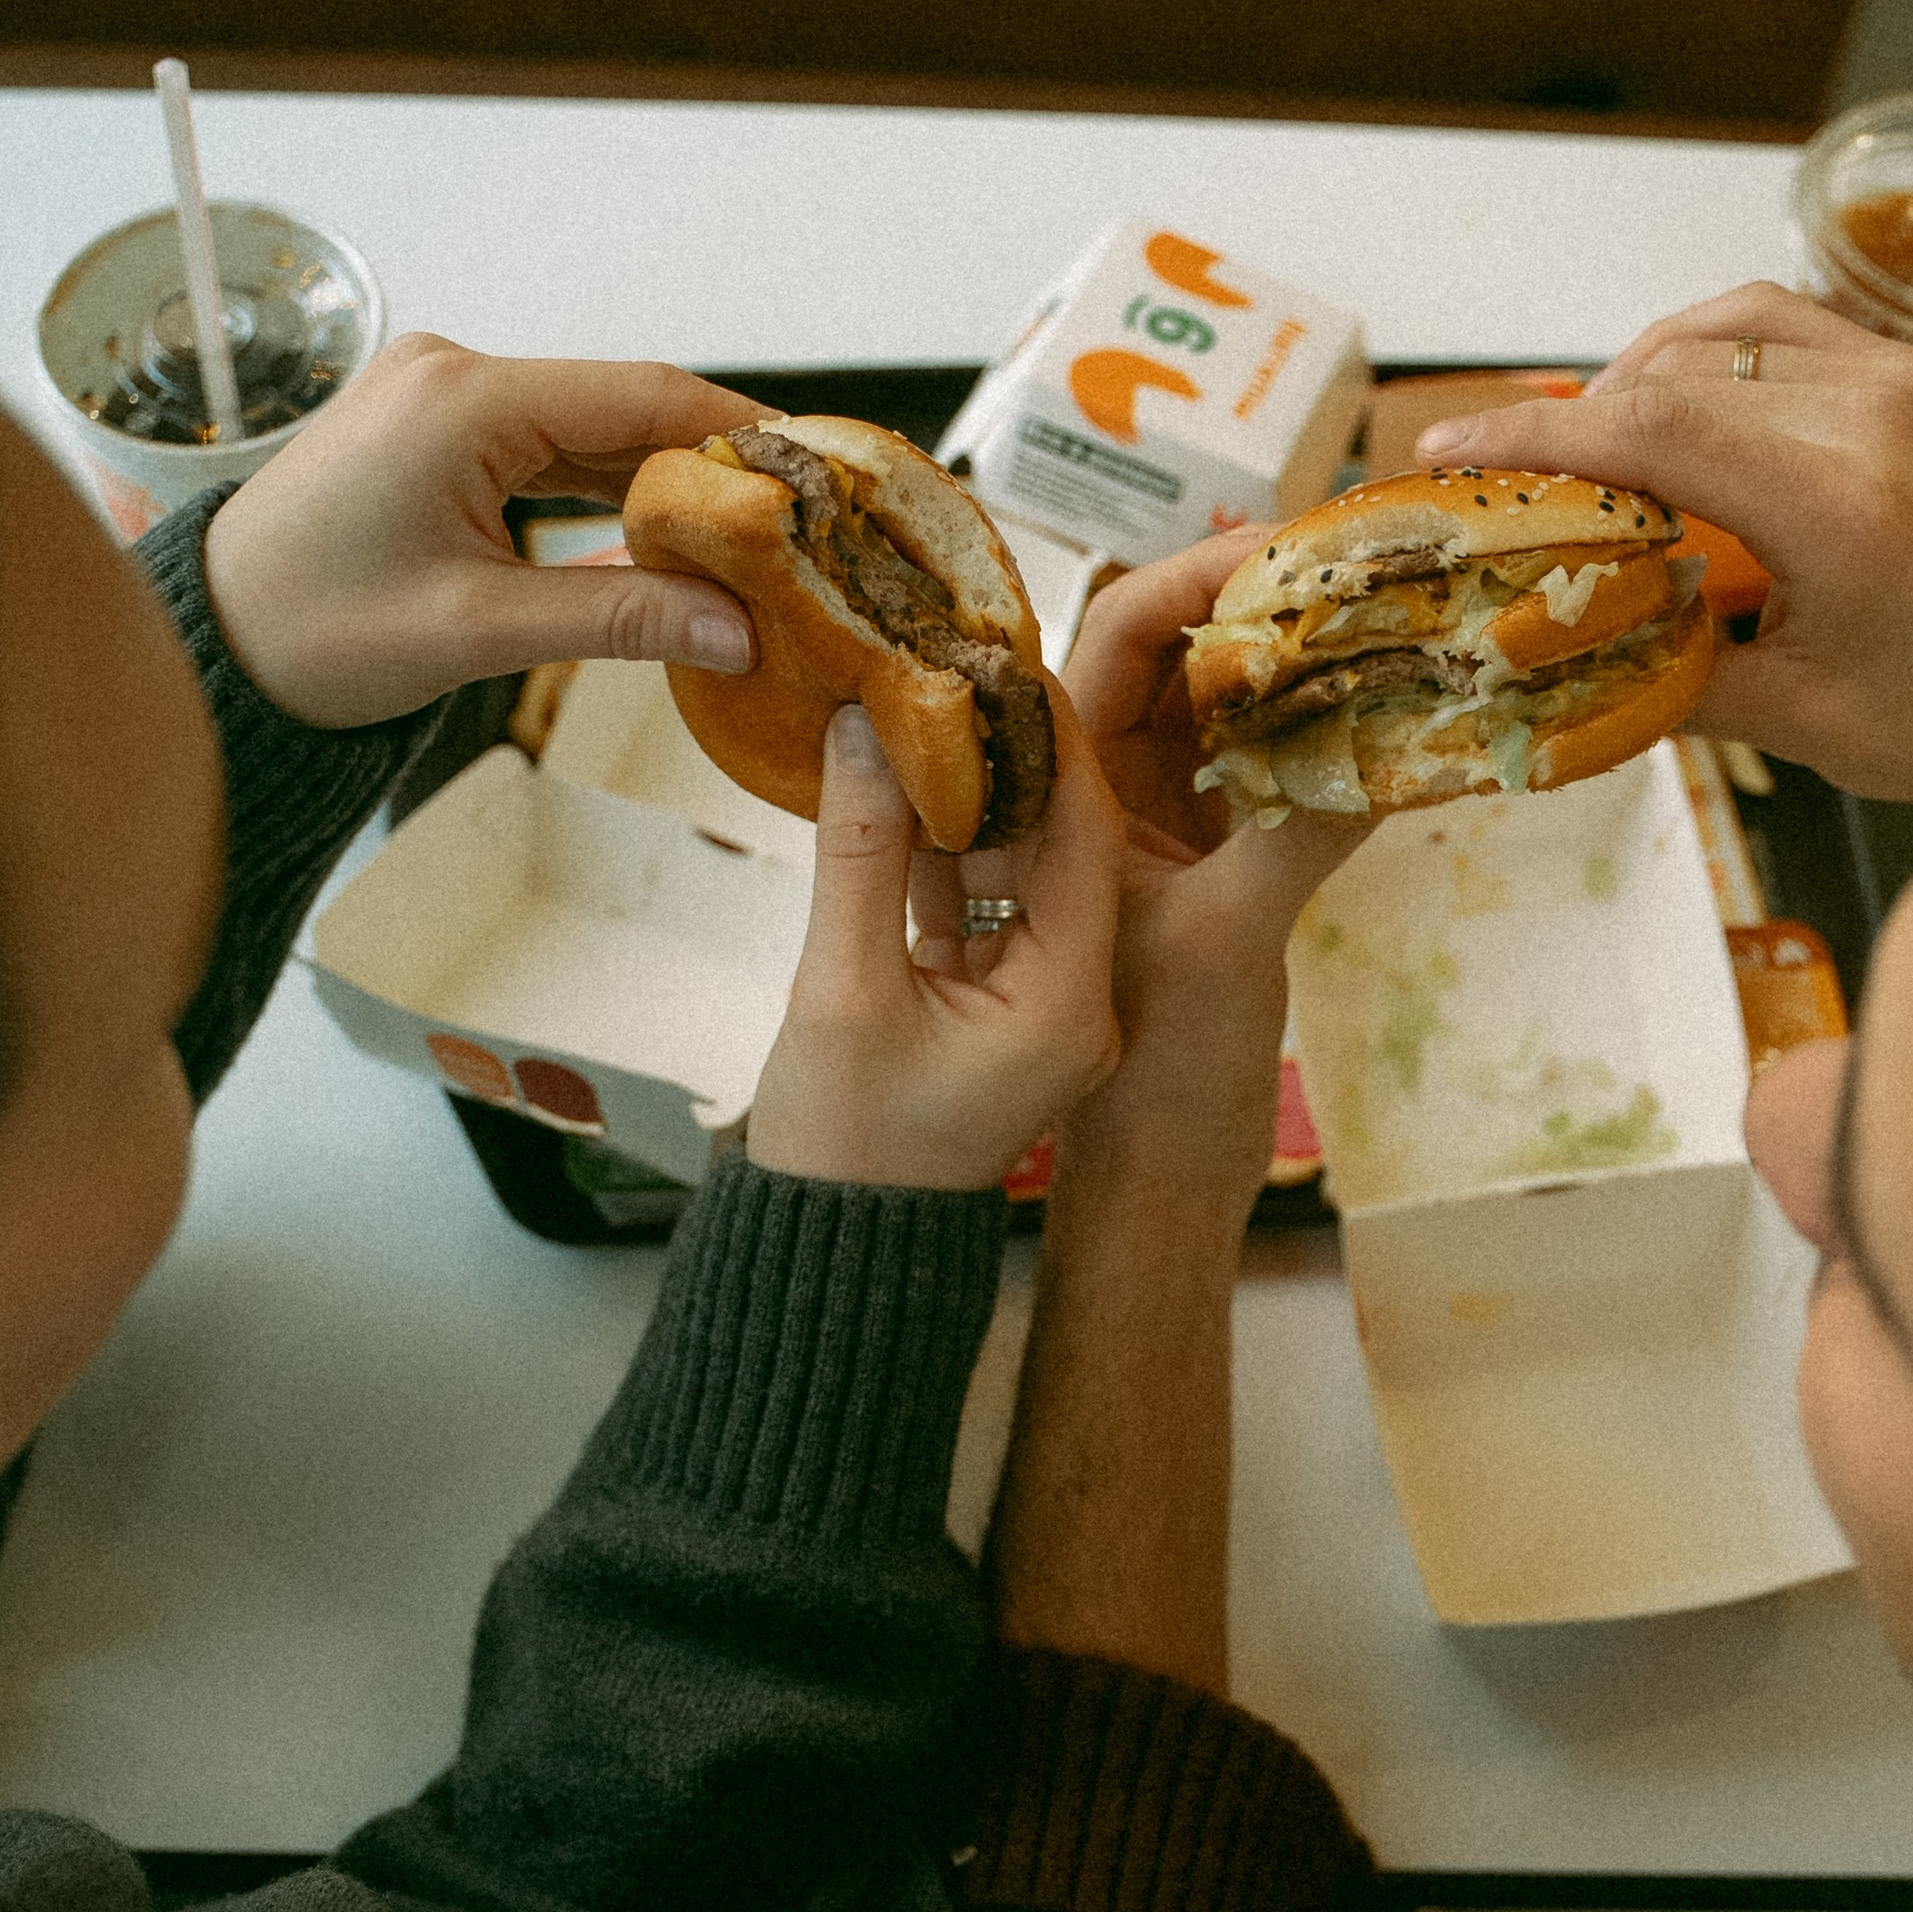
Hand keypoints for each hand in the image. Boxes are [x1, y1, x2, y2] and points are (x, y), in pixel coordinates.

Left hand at [199, 336, 763, 726]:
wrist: (210, 645)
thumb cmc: (311, 634)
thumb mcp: (478, 630)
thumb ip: (617, 616)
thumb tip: (736, 629)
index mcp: (462, 401)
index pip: (640, 394)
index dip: (740, 429)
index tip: (817, 468)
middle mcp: (452, 374)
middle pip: (621, 405)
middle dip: (711, 463)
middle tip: (801, 517)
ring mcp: (439, 397)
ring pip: (587, 429)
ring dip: (661, 481)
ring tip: (748, 535)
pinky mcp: (431, 432)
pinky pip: (543, 448)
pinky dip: (605, 490)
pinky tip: (663, 533)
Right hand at [743, 693, 1122, 1191]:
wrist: (830, 1257)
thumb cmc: (843, 1153)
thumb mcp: (842, 990)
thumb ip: (860, 850)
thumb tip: (864, 720)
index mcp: (1066, 1007)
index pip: (1082, 835)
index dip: (1046, 738)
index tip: (1003, 654)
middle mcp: (1075, 1004)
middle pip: (1059, 847)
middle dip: (1008, 756)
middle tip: (959, 660)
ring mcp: (1038, 1010)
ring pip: (1017, 872)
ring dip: (972, 797)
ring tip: (926, 701)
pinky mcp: (995, 1012)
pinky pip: (983, 910)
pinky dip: (945, 853)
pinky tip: (903, 783)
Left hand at [1059, 537, 1371, 1201]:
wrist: (1155, 1184)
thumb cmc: (1151, 1082)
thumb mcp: (1228, 942)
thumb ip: (1297, 835)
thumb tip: (1383, 741)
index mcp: (1060, 795)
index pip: (1114, 640)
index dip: (1193, 579)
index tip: (1282, 547)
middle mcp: (1092, 797)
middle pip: (1170, 655)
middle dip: (1254, 604)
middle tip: (1354, 561)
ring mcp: (1145, 829)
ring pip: (1216, 708)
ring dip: (1288, 663)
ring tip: (1375, 612)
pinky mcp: (1199, 866)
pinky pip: (1251, 768)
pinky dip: (1305, 735)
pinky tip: (1374, 708)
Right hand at [1410, 284, 1912, 804]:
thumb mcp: (1792, 716)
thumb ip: (1665, 675)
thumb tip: (1556, 658)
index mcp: (1838, 502)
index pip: (1653, 432)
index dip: (1536, 437)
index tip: (1453, 450)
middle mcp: (1870, 416)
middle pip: (1670, 380)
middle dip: (1568, 421)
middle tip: (1499, 474)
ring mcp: (1894, 383)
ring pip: (1717, 336)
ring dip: (1633, 378)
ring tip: (1585, 447)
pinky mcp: (1906, 377)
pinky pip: (1777, 328)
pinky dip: (1703, 354)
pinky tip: (1667, 405)